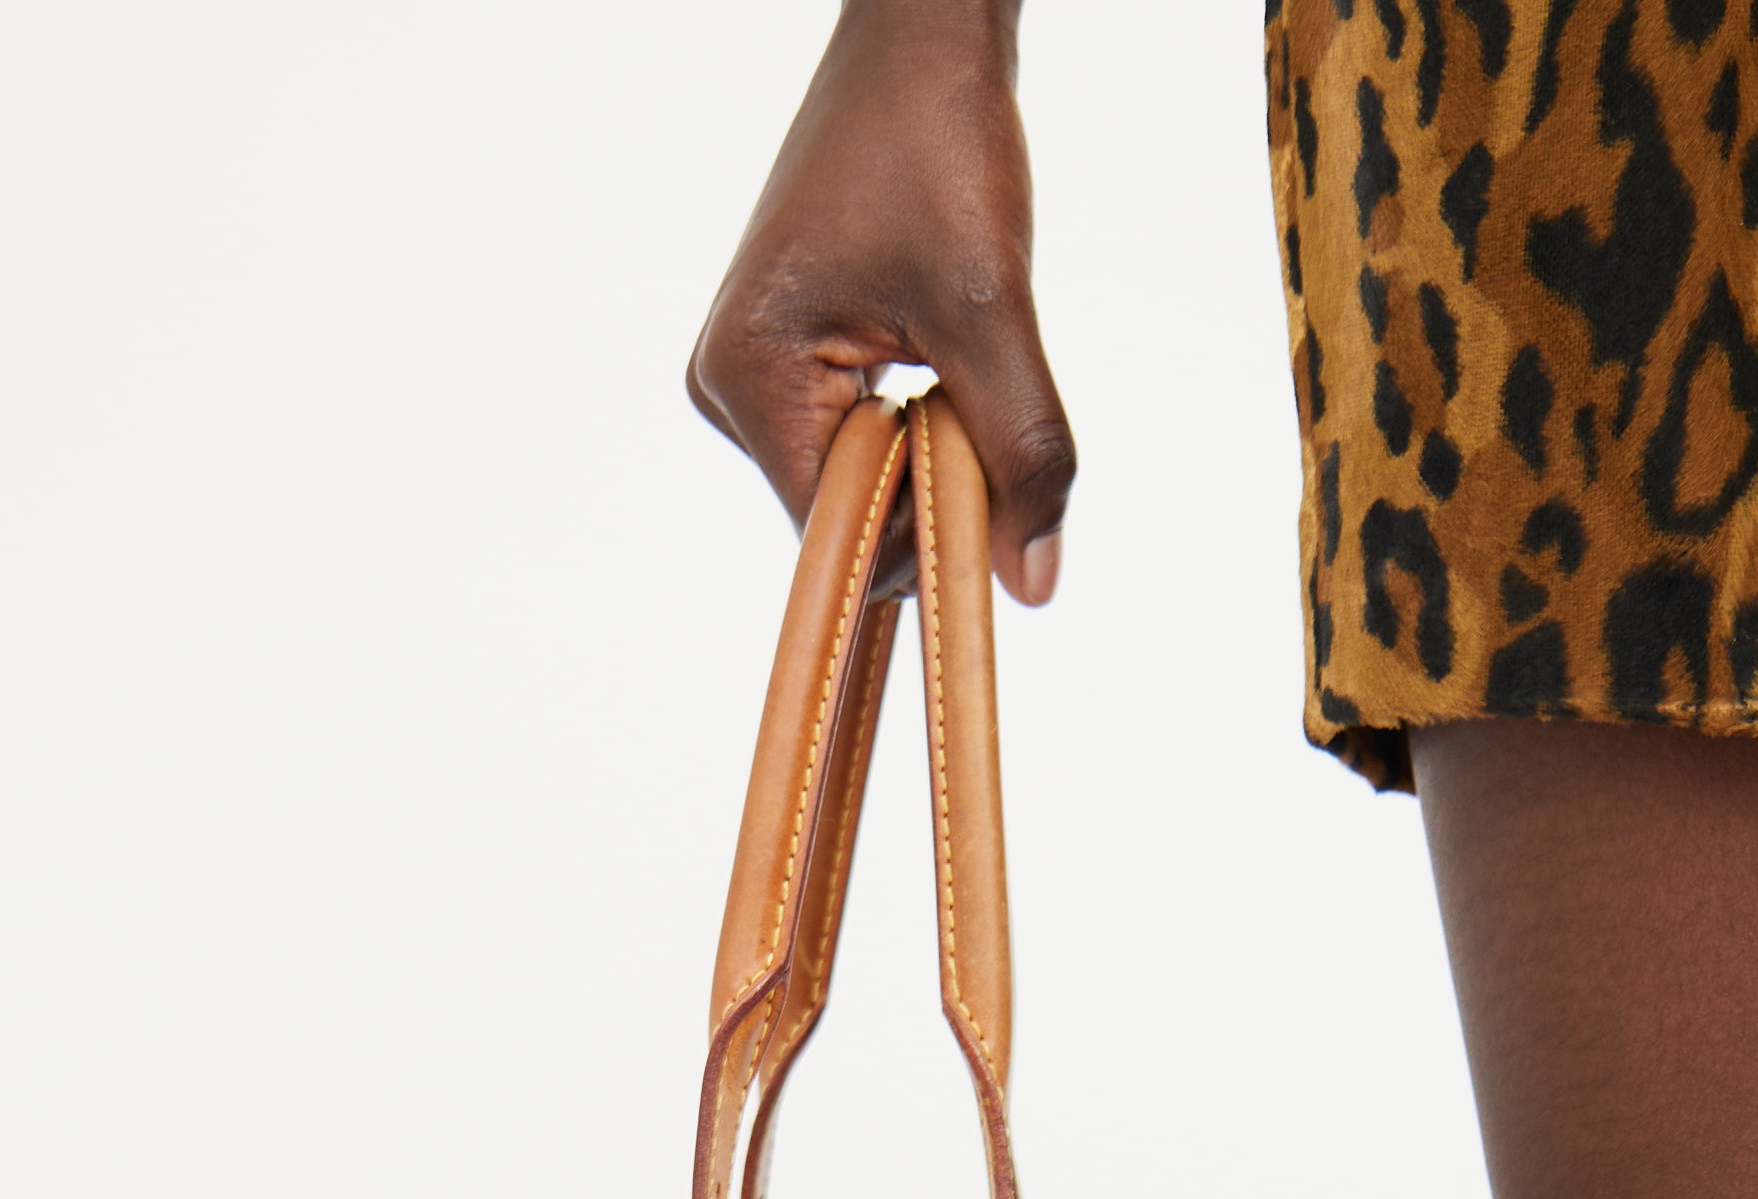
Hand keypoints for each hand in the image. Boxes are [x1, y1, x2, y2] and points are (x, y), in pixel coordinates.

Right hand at [688, 0, 1073, 603]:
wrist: (917, 41)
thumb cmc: (938, 142)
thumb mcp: (993, 308)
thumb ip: (1019, 449)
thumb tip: (1032, 585)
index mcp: (748, 377)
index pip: (837, 532)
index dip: (923, 532)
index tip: (988, 477)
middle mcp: (725, 384)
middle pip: (844, 512)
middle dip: (924, 478)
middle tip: (968, 374)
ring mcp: (748, 373)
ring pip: (856, 479)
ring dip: (923, 445)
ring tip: (945, 342)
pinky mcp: (780, 355)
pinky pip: (852, 437)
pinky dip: (909, 419)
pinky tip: (927, 343)